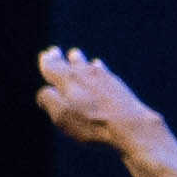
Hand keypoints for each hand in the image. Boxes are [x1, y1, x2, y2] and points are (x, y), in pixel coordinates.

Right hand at [34, 47, 156, 153]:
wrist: (130, 124)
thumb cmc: (93, 122)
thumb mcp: (62, 115)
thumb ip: (49, 101)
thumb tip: (45, 92)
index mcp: (66, 79)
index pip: (52, 67)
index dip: (47, 62)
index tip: (46, 55)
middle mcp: (84, 73)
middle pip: (69, 64)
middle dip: (60, 59)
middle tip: (54, 51)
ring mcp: (103, 77)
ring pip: (87, 65)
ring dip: (79, 60)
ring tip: (74, 54)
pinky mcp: (118, 85)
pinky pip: (104, 72)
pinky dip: (98, 68)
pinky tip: (98, 66)